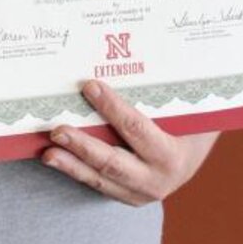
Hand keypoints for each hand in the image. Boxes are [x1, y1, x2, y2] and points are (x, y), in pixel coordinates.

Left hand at [41, 80, 218, 205]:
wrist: (195, 157)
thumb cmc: (189, 123)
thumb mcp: (184, 109)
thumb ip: (162, 89)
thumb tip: (132, 47)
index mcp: (173, 155)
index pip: (137, 129)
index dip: (113, 108)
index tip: (90, 86)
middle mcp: (157, 180)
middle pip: (113, 162)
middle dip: (83, 146)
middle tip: (58, 130)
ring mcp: (141, 193)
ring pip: (100, 178)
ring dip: (70, 164)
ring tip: (47, 152)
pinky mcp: (127, 196)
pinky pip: (98, 184)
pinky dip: (76, 170)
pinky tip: (57, 158)